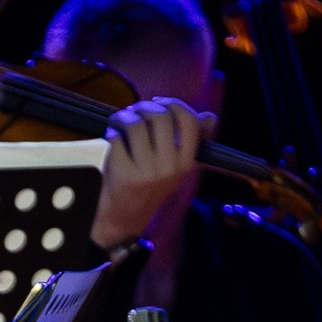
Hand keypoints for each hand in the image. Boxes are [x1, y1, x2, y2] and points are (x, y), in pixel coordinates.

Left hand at [92, 97, 207, 247]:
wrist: (124, 218)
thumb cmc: (149, 185)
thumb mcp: (177, 166)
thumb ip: (193, 140)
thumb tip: (210, 117)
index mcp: (187, 162)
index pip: (188, 120)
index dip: (173, 104)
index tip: (158, 103)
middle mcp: (170, 167)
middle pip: (160, 117)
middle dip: (143, 107)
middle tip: (134, 111)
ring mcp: (147, 171)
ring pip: (135, 125)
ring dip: (123, 116)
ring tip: (120, 120)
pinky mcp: (124, 174)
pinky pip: (116, 138)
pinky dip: (111, 131)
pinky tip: (112, 136)